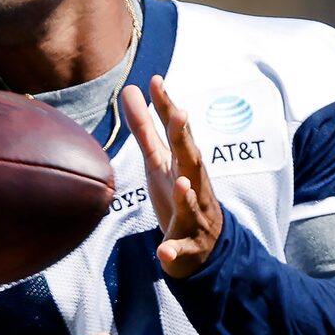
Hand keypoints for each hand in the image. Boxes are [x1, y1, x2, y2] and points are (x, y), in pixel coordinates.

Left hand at [123, 78, 222, 278]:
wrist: (204, 247)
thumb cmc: (179, 195)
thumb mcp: (159, 161)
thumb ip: (145, 129)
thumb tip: (130, 89)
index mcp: (184, 164)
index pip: (177, 132)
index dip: (167, 107)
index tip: (156, 81)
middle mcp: (194, 186)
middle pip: (192, 160)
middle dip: (186, 140)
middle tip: (180, 115)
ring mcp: (194, 216)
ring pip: (192, 205)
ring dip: (187, 195)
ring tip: (181, 183)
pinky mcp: (188, 246)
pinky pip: (181, 249)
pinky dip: (174, 251)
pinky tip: (164, 253)